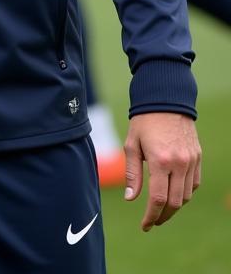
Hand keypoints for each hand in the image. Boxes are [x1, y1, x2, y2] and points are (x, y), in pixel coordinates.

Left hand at [123, 112, 200, 230]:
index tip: (145, 225)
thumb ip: (132, 174)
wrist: (166, 101)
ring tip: (160, 209)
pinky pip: (194, 184)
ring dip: (174, 206)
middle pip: (174, 202)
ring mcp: (191, 162)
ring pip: (186, 196)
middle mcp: (179, 164)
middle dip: (163, 216)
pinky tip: (172, 192)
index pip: (158, 199)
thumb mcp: (131, 145)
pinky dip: (184, 193)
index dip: (151, 216)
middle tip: (152, 222)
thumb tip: (131, 199)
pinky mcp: (198, 159)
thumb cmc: (144, 122)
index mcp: (160, 161)